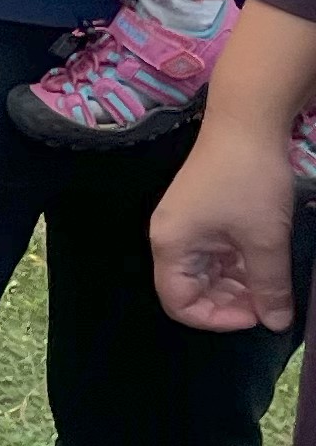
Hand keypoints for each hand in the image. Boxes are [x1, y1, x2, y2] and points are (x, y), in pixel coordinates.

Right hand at [150, 119, 301, 332]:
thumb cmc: (249, 180)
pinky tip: (264, 260)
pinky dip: (238, 263)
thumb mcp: (265, 240)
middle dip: (230, 301)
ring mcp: (186, 224)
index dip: (217, 318)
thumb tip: (275, 323)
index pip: (180, 304)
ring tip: (270, 280)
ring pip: (206, 272)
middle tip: (268, 301)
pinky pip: (214, 252)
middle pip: (191, 290)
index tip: (255, 314)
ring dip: (237, 283)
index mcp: (172, 246)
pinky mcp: (202, 213)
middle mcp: (171, 238)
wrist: (246, 122)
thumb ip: (269, 287)